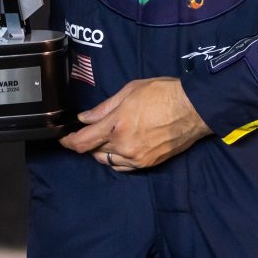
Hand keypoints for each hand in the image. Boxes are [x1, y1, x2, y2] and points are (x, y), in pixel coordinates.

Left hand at [59, 78, 211, 170]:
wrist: (193, 109)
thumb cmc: (162, 93)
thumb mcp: (130, 91)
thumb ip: (104, 107)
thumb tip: (85, 118)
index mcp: (116, 125)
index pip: (83, 141)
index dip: (69, 142)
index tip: (64, 139)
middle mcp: (123, 145)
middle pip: (94, 152)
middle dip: (88, 144)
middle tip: (90, 133)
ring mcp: (136, 157)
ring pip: (108, 161)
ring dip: (102, 152)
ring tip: (106, 140)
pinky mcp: (148, 163)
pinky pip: (124, 167)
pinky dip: (117, 160)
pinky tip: (120, 149)